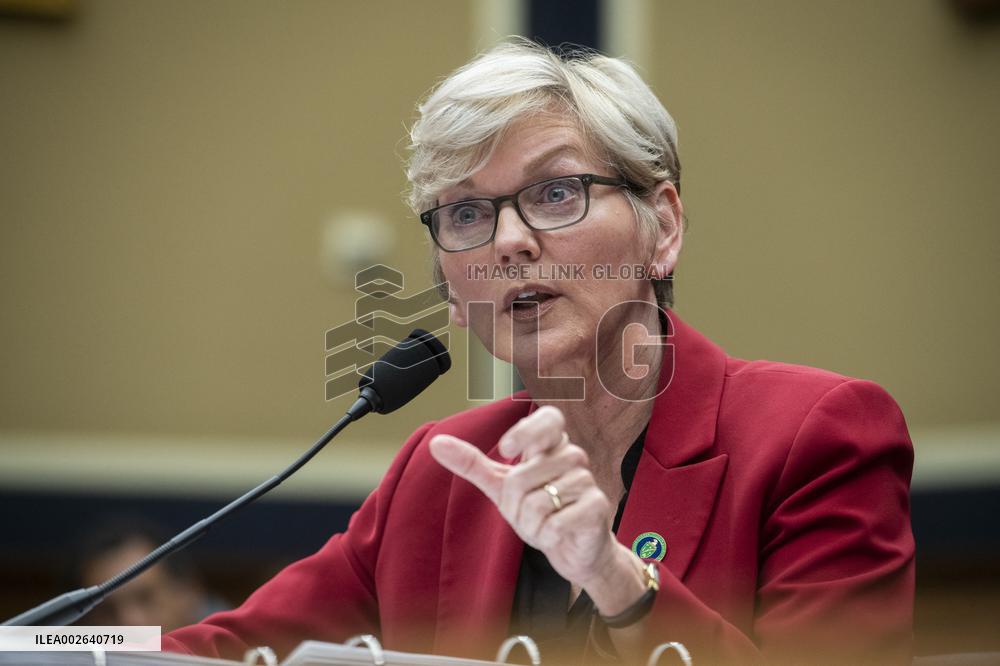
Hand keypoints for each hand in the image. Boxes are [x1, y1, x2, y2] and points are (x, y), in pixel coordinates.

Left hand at [429, 406, 622, 591]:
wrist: (574, 550)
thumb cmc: (540, 512)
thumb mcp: (502, 487)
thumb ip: (472, 464)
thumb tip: (435, 443)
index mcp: (551, 446)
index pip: (549, 418)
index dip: (526, 430)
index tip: (506, 450)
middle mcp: (572, 457)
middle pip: (522, 476)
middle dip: (513, 506)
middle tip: (527, 514)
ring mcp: (587, 480)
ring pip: (537, 502)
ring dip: (530, 524)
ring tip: (543, 525)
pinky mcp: (597, 506)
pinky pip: (555, 522)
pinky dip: (546, 535)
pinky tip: (556, 535)